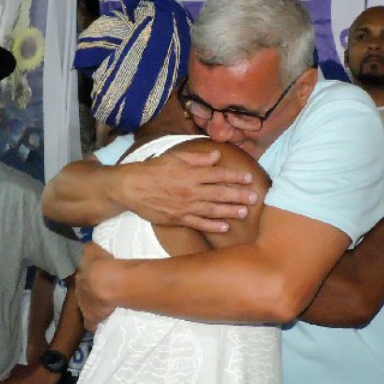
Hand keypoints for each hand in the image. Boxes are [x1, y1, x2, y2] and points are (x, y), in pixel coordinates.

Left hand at [76, 243, 116, 328]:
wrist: (106, 283)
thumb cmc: (101, 264)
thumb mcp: (93, 249)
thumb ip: (90, 249)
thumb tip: (88, 247)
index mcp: (80, 276)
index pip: (82, 278)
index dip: (90, 278)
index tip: (97, 278)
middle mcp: (79, 291)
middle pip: (83, 292)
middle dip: (90, 292)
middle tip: (102, 291)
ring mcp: (84, 306)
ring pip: (85, 307)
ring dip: (93, 306)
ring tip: (104, 306)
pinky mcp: (91, 318)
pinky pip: (90, 324)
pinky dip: (94, 324)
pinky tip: (99, 323)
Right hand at [122, 150, 257, 232]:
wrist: (129, 188)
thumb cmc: (151, 170)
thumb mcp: (173, 157)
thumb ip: (196, 158)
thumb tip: (216, 156)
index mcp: (190, 173)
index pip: (218, 175)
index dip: (235, 176)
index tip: (249, 178)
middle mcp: (190, 190)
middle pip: (219, 193)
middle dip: (238, 195)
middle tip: (254, 197)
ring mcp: (184, 206)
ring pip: (212, 210)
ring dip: (230, 211)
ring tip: (244, 212)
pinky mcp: (177, 219)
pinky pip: (198, 223)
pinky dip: (212, 226)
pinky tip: (224, 227)